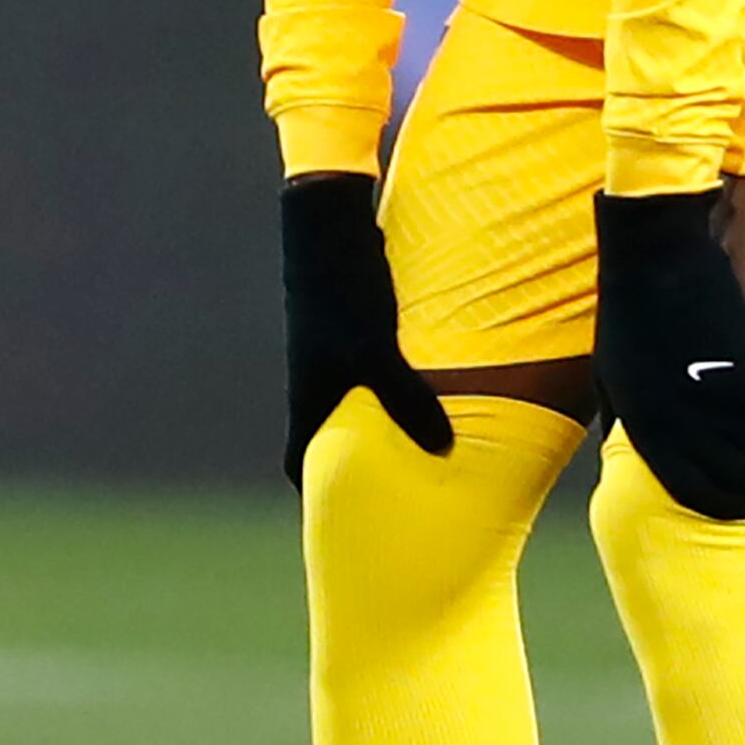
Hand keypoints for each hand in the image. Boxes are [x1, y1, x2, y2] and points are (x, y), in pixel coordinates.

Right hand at [280, 174, 453, 485]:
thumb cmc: (345, 291)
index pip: (301, 461)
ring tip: (424, 446)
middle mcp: (318, 378)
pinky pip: (374, 372)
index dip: (318, 493)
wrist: (329, 223)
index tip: (340, 521)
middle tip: (391, 494)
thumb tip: (443, 450)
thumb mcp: (377, 351)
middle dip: (355, 466)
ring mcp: (334, 351)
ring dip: (382, 423)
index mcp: (311, 394)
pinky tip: (436, 389)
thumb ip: (407, 401)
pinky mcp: (354, 325)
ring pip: (354, 402)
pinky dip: (397, 388)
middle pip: (330, 437)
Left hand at [593, 190, 744, 520]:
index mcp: (641, 423)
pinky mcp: (736, 365)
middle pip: (734, 475)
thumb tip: (624, 452)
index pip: (688, 488)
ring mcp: (706, 394)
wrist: (651, 251)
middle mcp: (674, 418)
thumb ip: (623, 417)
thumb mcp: (611, 373)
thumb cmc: (629, 309)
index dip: (725, 503)